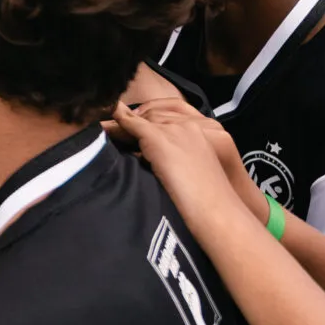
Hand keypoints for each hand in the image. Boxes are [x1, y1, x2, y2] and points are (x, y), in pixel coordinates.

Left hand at [110, 99, 258, 232]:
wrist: (218, 211)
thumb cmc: (213, 200)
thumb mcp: (201, 168)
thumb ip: (186, 155)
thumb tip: (163, 158)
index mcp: (206, 129)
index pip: (171, 114)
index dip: (151, 117)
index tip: (138, 122)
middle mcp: (189, 125)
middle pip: (154, 115)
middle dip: (136, 120)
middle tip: (117, 127)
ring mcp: (174, 130)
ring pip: (142, 119)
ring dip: (124, 124)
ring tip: (106, 128)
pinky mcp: (159, 139)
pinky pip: (133, 124)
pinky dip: (118, 121)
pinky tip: (107, 121)